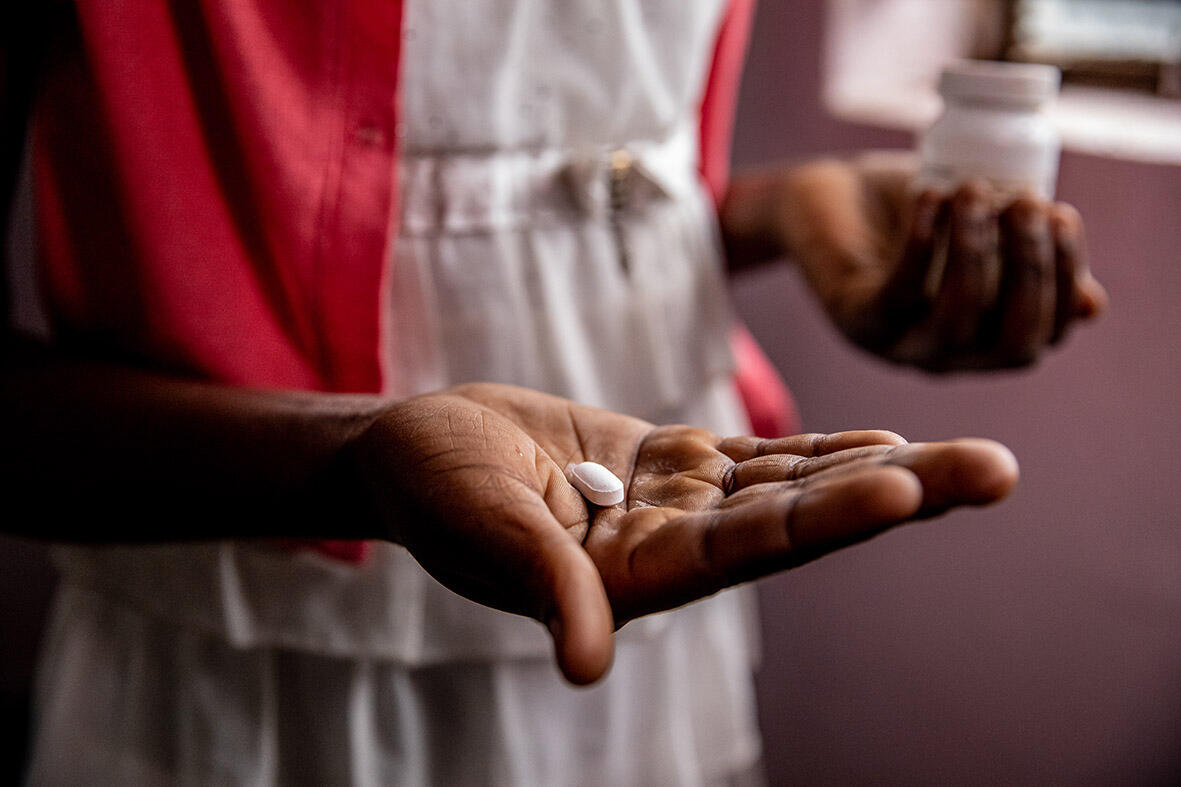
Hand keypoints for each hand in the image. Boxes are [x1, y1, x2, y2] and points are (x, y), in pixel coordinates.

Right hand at [349, 383, 1017, 683]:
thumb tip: (584, 664)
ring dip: (882, 465)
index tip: (910, 484)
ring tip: (978, 457)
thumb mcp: (482, 529)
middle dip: (900, 491)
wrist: (418, 451)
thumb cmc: (437, 491)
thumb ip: (542, 584)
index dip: (829, 515)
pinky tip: (885, 438)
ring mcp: (678, 502)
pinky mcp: (667, 461)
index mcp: (637, 573)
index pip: (751, 546)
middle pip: (805, 517)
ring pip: (795, 482)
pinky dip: (820, 449)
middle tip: (999, 469)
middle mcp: (676, 545)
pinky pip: (755, 457)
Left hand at [776, 154, 1106, 370]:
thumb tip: (1091, 307)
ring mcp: (895, 344)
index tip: (1061, 215)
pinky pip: (897, 294)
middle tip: (1025, 201)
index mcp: (980, 341)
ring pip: (956, 320)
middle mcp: (943, 357)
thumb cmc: (916, 210)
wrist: (827, 194)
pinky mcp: (852, 318)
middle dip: (1029, 269)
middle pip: (1008, 339)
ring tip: (974, 189)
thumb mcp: (984, 230)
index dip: (1063, 281)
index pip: (1040, 336)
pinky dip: (922, 245)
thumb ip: (1030, 261)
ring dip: (974, 251)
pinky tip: (933, 197)